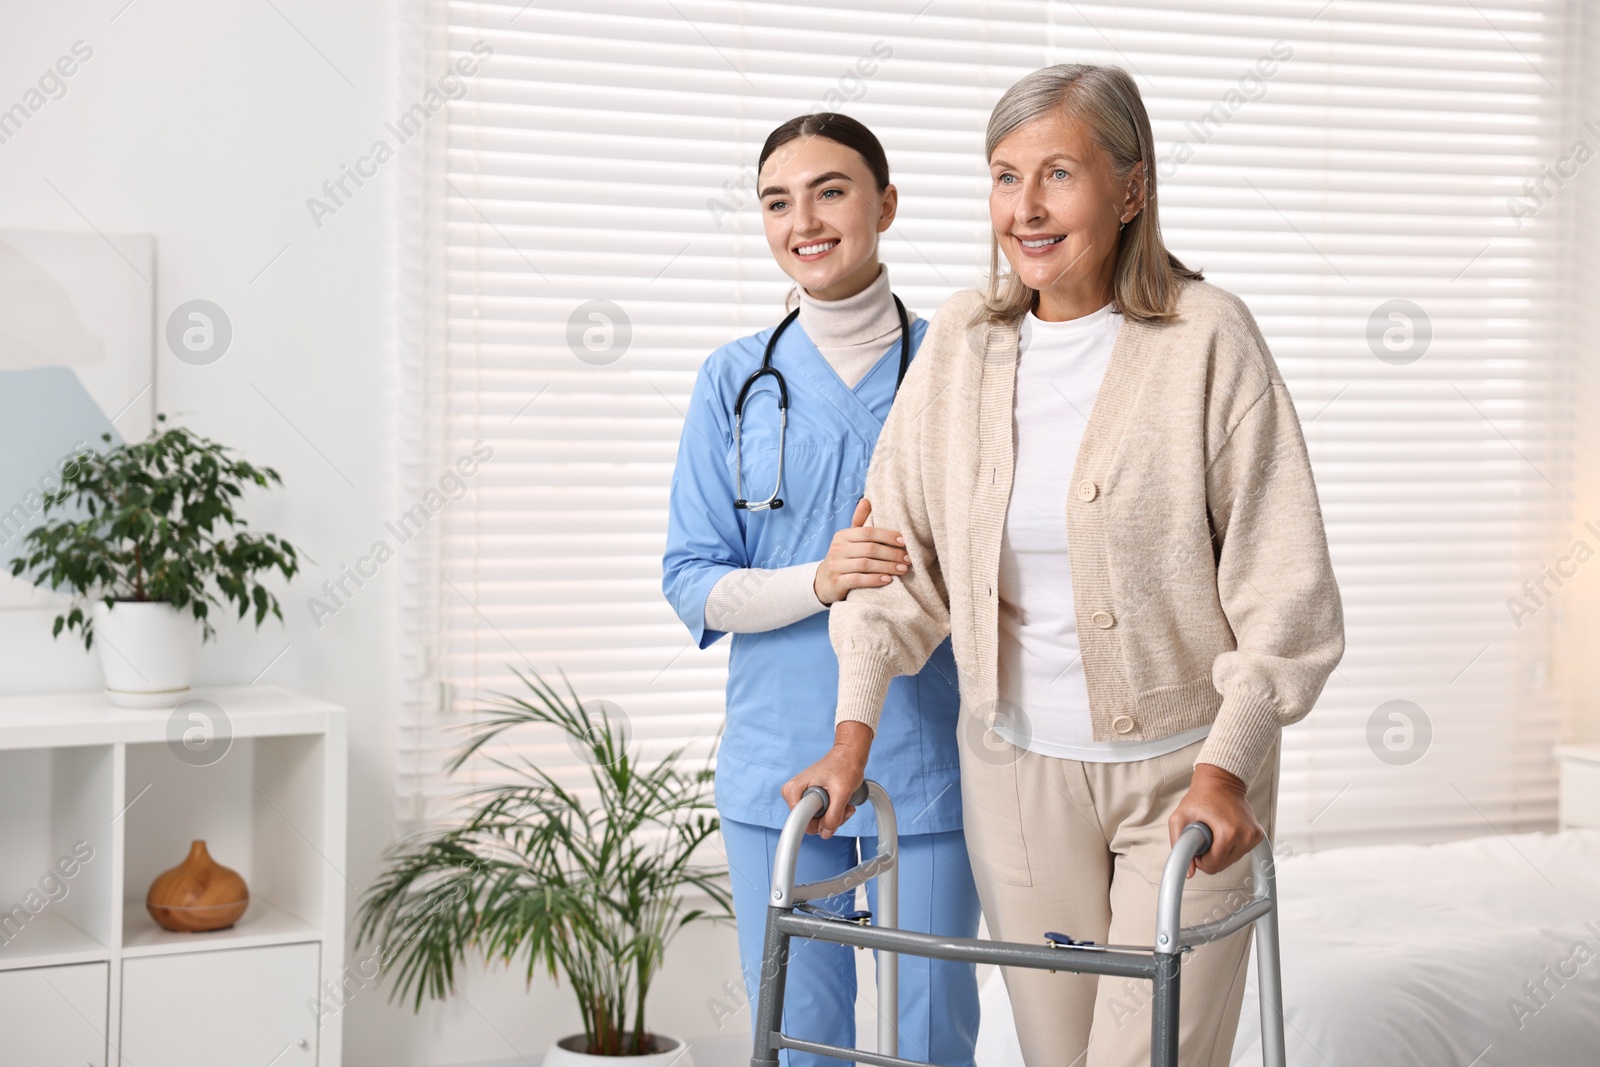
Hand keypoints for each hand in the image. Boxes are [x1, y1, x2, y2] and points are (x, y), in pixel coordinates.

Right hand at [781, 722, 872, 837]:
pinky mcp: (809, 799)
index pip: (800, 822)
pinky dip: (833, 814)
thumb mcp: (842, 792)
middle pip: (809, 824)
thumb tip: (826, 833)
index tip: (833, 811)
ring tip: (845, 803)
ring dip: (834, 817)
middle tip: (843, 807)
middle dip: (830, 820)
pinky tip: (842, 803)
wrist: (849, 754)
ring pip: (816, 822)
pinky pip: (820, 817)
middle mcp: (793, 794)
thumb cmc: (845, 765)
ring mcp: (801, 797)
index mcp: (794, 790)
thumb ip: (834, 815)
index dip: (819, 823)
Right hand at [813, 499, 908, 606]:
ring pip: (865, 565)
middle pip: (869, 549)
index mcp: (843, 535)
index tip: (904, 541)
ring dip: (887, 567)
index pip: (868, 532)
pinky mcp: (837, 582)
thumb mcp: (849, 539)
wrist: (824, 581)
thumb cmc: (844, 557)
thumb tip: (867, 500)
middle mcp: (838, 548)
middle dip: (892, 554)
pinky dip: (875, 580)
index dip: (887, 536)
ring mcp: (836, 566)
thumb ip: (859, 521)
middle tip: (908, 559)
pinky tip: (888, 580)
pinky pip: (858, 580)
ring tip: (903, 569)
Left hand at [1168, 763, 1262, 877]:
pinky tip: (1225, 831)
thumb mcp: (1179, 817)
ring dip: (1220, 851)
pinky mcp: (1258, 835)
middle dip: (1210, 855)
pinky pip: (1240, 852)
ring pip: (1232, 860)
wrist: (1221, 781)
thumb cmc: (1201, 797)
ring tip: (1215, 830)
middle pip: (1223, 865)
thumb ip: (1179, 845)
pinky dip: (1230, 846)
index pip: (1213, 866)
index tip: (1197, 845)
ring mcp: (1254, 836)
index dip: (1200, 860)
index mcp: (1228, 832)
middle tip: (1205, 835)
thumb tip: (1189, 871)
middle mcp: (1245, 835)